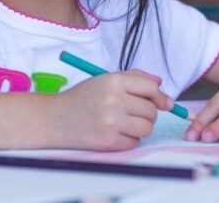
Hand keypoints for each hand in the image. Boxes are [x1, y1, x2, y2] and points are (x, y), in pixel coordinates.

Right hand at [53, 70, 173, 150]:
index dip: (159, 96)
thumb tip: (160, 84)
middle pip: (151, 110)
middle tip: (133, 112)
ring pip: (147, 128)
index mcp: (113, 81)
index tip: (163, 102)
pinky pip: (135, 142)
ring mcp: (111, 122)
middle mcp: (114, 100)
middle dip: (147, 113)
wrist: (55, 119)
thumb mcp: (105, 79)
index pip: (151, 87)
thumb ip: (134, 78)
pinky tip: (116, 132)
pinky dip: (129, 139)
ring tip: (125, 123)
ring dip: (141, 127)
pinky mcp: (108, 141)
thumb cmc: (82, 98)